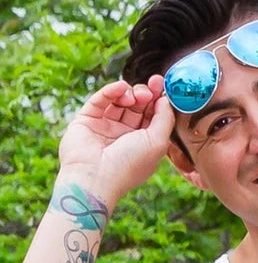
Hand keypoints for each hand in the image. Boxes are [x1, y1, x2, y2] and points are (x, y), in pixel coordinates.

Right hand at [57, 75, 174, 206]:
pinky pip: (101, 100)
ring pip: (120, 101)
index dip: (157, 99)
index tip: (161, 85)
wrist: (95, 177)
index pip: (152, 116)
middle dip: (145, 93)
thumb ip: (165, 119)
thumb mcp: (157, 143)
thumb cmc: (129, 165)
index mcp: (144, 144)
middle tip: (150, 87)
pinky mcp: (88, 120)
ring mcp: (106, 127)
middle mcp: (125, 135)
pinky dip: (111, 91)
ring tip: (133, 96)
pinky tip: (120, 88)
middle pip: (138, 106)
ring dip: (130, 93)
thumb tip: (165, 98)